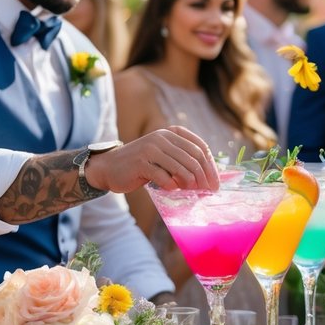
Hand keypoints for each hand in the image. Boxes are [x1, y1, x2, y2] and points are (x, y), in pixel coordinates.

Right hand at [89, 125, 219, 193]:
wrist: (109, 167)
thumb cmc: (142, 165)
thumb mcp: (164, 155)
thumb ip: (183, 159)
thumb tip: (209, 176)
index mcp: (171, 132)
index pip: (200, 147)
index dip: (211, 166)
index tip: (215, 183)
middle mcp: (162, 137)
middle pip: (193, 158)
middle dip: (204, 177)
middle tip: (208, 192)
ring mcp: (151, 148)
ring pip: (181, 168)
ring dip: (190, 183)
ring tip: (191, 192)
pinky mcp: (141, 163)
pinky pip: (164, 177)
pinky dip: (171, 186)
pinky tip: (172, 189)